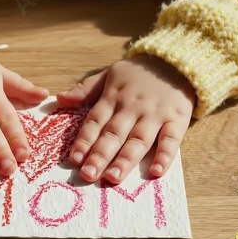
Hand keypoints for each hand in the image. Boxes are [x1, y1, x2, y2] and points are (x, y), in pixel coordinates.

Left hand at [57, 54, 194, 183]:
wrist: (176, 61)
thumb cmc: (137, 73)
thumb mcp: (109, 74)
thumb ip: (85, 89)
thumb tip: (60, 99)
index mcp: (113, 97)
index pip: (95, 121)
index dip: (84, 140)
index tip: (74, 159)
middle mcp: (132, 108)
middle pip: (114, 134)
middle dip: (100, 155)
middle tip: (88, 175)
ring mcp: (155, 114)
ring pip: (139, 139)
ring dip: (126, 159)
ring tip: (113, 177)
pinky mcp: (177, 119)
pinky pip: (171, 139)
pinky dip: (165, 155)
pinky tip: (156, 172)